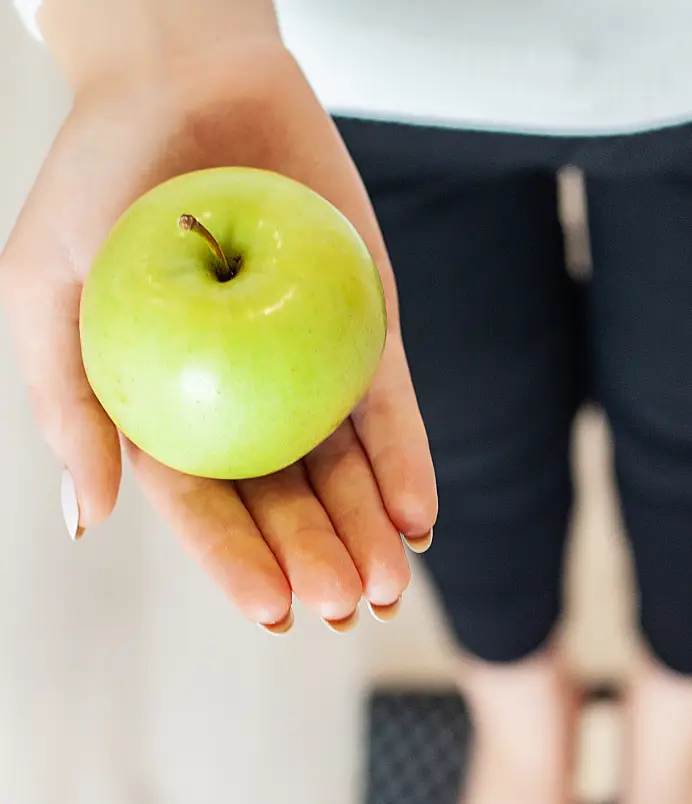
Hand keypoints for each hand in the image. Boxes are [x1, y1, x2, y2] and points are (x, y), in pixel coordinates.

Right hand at [0, 38, 436, 629]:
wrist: (190, 79)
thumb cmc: (98, 177)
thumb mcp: (47, 285)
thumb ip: (68, 402)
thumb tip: (89, 520)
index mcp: (169, 411)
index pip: (206, 504)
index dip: (238, 561)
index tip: (272, 612)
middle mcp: (246, 405)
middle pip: (286, 500)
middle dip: (318, 559)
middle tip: (344, 607)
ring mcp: (312, 374)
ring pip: (345, 471)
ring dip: (370, 530)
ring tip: (390, 584)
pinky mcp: (368, 338)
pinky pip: (390, 411)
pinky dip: (407, 464)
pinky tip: (420, 517)